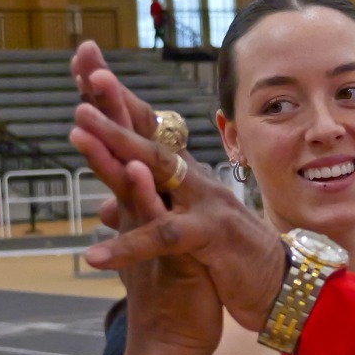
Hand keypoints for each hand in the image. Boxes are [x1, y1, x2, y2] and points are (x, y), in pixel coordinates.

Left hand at [68, 45, 285, 330]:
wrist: (278, 287)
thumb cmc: (231, 257)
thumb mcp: (183, 231)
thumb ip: (144, 212)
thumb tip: (105, 208)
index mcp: (186, 177)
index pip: (150, 130)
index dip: (121, 100)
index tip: (87, 68)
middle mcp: (195, 180)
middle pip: (152, 134)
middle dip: (118, 104)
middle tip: (88, 74)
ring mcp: (205, 204)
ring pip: (156, 169)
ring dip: (115, 148)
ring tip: (76, 131)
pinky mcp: (211, 237)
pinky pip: (164, 237)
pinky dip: (127, 246)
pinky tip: (92, 255)